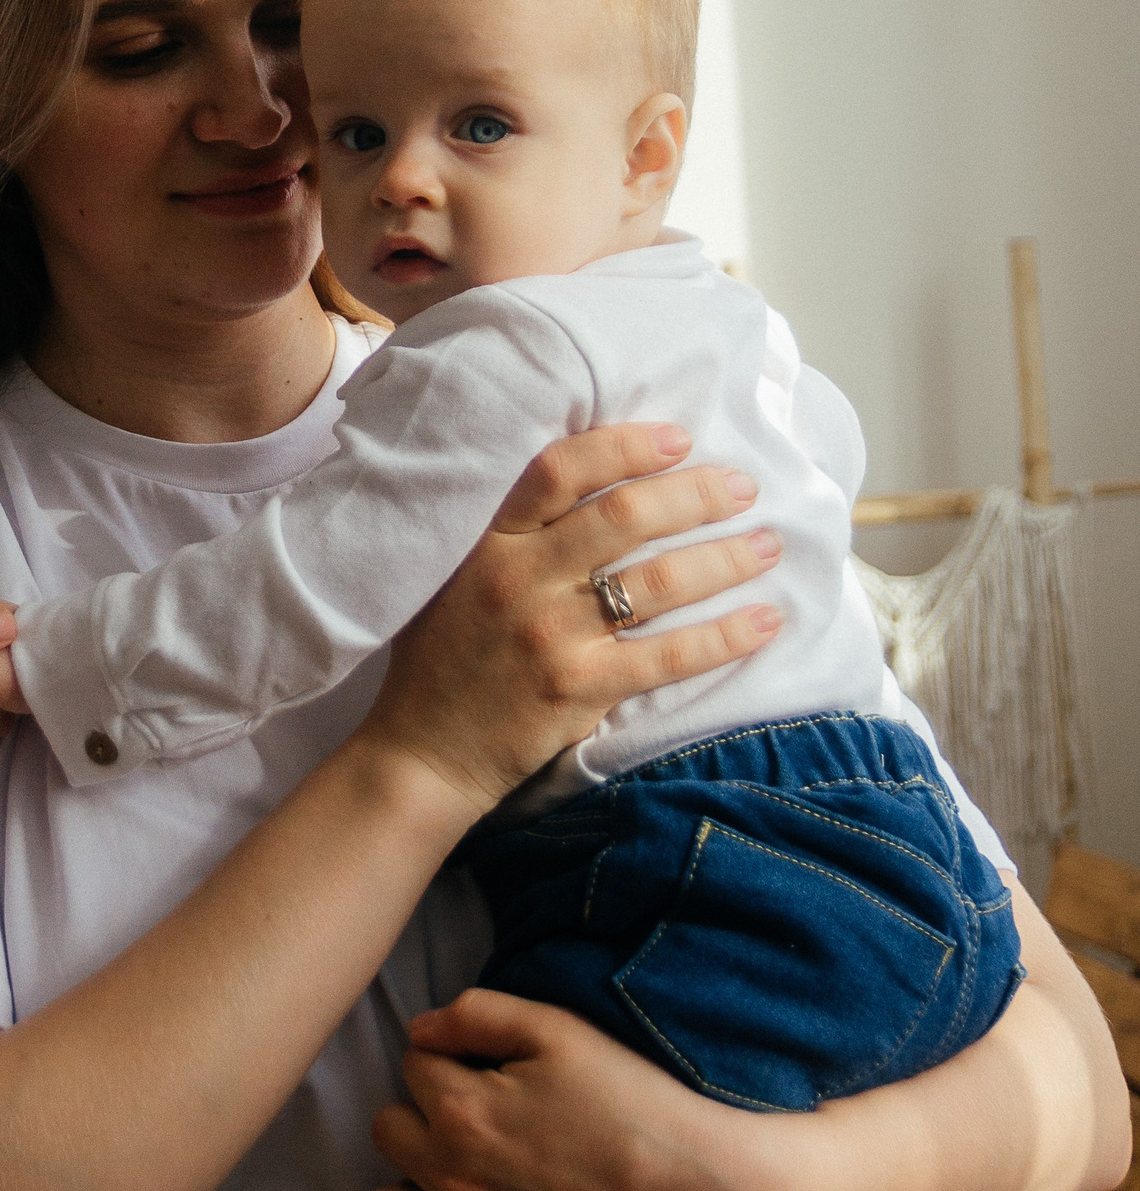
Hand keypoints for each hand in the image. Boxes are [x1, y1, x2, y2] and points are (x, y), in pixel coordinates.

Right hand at [353, 423, 782, 815]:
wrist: (422, 753)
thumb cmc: (441, 659)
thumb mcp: (453, 576)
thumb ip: (508, 534)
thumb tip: (591, 485)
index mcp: (488, 542)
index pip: (560, 470)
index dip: (625, 446)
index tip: (679, 437)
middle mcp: (520, 579)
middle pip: (624, 517)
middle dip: (696, 494)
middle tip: (744, 485)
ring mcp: (551, 636)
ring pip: (658, 583)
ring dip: (725, 559)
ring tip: (767, 545)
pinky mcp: (578, 690)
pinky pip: (667, 657)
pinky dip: (723, 637)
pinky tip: (765, 622)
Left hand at [363, 988, 776, 1190]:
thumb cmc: (631, 1101)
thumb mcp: (558, 1029)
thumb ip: (476, 1013)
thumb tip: (418, 1032)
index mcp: (461, 1111)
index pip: (413, 1066)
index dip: (450, 1060)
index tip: (490, 1071)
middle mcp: (452, 1180)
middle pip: (388, 1133)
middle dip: (422, 1116)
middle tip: (476, 1120)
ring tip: (449, 1180)